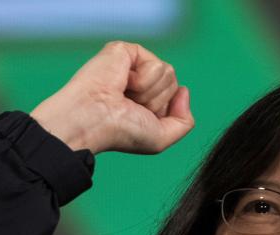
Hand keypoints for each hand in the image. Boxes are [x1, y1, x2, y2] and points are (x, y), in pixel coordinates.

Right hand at [29, 41, 193, 154]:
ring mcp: (132, 64)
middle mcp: (140, 81)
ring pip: (169, 73)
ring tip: (125, 96)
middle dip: (156, 101)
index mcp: (145, 99)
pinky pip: (156, 65)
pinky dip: (143, 80)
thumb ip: (184, 122)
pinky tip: (121, 83)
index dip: (163, 111)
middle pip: (173, 84)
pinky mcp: (125, 51)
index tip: (139, 118)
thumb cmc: (121, 132)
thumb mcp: (161, 138)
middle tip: (129, 106)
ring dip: (149, 93)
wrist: (95, 120)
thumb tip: (184, 91)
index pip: (175, 96)